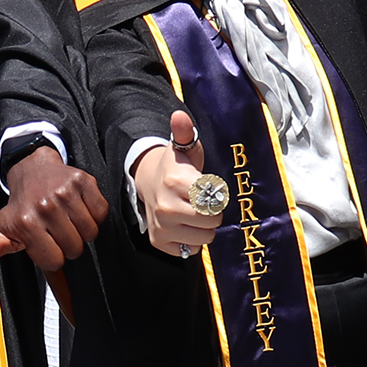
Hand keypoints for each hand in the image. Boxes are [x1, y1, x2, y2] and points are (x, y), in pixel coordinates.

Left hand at [0, 145, 109, 270]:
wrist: (33, 168)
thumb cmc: (21, 207)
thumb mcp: (2, 228)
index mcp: (25, 222)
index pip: (54, 262)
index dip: (52, 256)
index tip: (45, 243)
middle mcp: (45, 206)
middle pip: (74, 249)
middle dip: (68, 245)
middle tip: (57, 231)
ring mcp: (65, 192)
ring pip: (90, 233)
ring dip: (82, 231)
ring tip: (68, 220)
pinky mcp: (83, 181)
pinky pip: (101, 213)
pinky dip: (94, 214)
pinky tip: (79, 208)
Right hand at [132, 111, 222, 256]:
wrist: (149, 183)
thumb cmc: (176, 167)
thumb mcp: (183, 148)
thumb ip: (184, 132)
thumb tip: (180, 116)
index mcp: (175, 182)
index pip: (215, 201)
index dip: (217, 195)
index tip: (208, 188)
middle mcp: (165, 207)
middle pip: (212, 222)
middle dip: (214, 212)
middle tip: (204, 202)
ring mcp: (161, 227)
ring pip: (204, 238)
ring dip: (205, 228)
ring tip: (195, 214)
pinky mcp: (159, 242)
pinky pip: (190, 250)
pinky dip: (192, 240)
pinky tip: (185, 226)